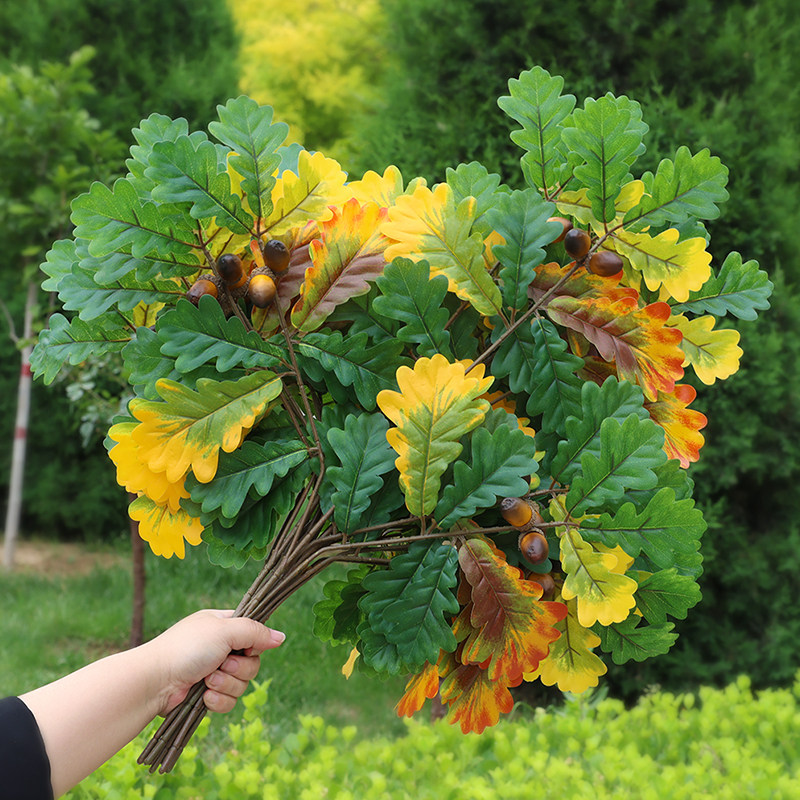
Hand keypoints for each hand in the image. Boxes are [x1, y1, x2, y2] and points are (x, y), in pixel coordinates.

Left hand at [145, 610, 285, 714]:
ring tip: (208, 680)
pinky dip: (219, 700)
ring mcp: (214, 671)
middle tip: (221, 664)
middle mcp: (220, 647)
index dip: (255, 643)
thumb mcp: (225, 631)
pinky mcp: (207, 695)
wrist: (155, 681)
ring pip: (243, 683)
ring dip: (227, 684)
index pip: (253, 632)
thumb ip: (255, 632)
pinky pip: (229, 701)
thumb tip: (282, 637)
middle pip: (253, 661)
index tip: (246, 647)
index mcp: (223, 626)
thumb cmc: (187, 648)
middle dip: (239, 668)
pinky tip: (204, 696)